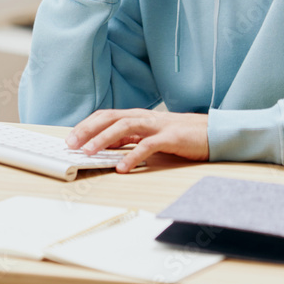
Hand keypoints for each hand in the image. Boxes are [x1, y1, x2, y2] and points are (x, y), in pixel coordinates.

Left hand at [65, 109, 209, 172]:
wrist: (212, 133)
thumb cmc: (181, 135)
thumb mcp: (150, 135)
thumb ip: (130, 139)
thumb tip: (105, 147)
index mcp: (137, 116)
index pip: (105, 116)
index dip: (86, 125)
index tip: (70, 139)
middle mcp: (144, 118)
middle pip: (110, 118)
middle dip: (88, 130)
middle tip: (71, 144)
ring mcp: (157, 126)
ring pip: (125, 127)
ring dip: (104, 139)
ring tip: (90, 152)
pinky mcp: (171, 137)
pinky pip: (148, 145)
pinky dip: (133, 156)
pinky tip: (122, 167)